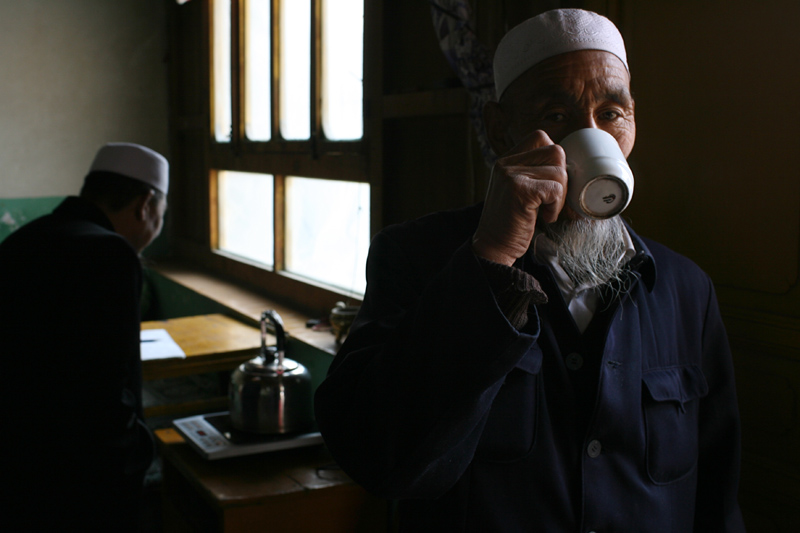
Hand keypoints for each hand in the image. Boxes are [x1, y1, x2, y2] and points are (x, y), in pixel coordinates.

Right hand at [472, 130, 567, 265]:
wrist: (494, 247)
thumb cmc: (513, 222)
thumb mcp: (520, 189)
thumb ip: (535, 172)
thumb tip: (572, 165)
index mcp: (506, 160)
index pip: (541, 137)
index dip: (554, 159)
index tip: (550, 183)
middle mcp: (506, 163)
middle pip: (555, 151)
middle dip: (562, 178)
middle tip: (552, 200)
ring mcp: (511, 175)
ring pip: (559, 171)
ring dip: (560, 195)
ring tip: (545, 210)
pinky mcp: (520, 190)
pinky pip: (556, 189)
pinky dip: (556, 207)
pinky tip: (544, 217)